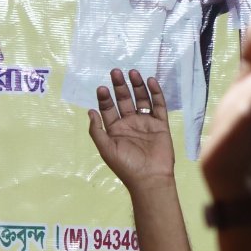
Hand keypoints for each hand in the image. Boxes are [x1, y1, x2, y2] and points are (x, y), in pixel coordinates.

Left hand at [87, 69, 173, 191]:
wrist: (150, 178)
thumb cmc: (126, 165)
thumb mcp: (106, 148)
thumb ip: (97, 130)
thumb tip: (90, 111)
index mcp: (116, 129)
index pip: (109, 108)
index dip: (105, 98)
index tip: (102, 88)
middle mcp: (130, 123)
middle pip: (124, 100)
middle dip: (120, 86)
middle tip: (116, 72)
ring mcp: (146, 122)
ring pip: (141, 99)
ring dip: (137, 86)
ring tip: (133, 72)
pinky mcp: (160, 124)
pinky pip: (158, 105)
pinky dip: (155, 93)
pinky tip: (150, 81)